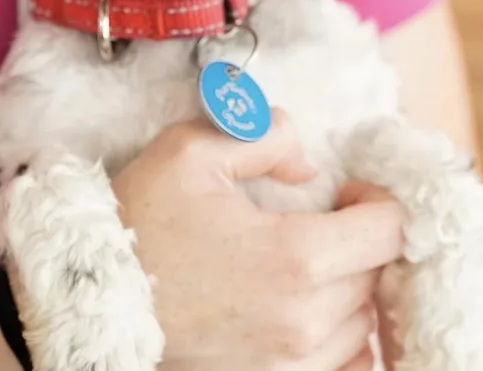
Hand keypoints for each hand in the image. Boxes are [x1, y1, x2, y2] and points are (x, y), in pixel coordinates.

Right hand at [112, 110, 403, 370]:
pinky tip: (311, 307)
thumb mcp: (193, 151)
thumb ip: (265, 135)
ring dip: (350, 285)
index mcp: (294, 257)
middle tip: (326, 217)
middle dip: (361, 237)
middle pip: (377, 273)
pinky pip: (345, 364)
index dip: (378, 199)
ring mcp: (289, 364)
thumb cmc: (141, 222)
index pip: (389, 231)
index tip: (347, 189)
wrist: (93, 300)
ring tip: (312, 260)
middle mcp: (302, 320)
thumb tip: (308, 166)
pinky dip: (341, 333)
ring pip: (364, 320)